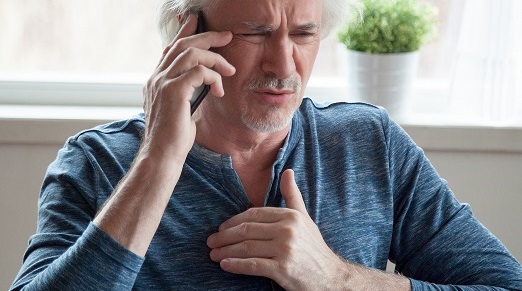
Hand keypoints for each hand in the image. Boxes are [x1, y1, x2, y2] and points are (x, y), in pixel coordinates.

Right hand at [141, 14, 234, 160]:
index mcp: (156, 81)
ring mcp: (163, 83)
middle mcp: (156, 78)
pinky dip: (214, 77)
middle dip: (207, 36)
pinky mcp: (174, 92)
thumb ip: (188, 92)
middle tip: (227, 35)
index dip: (186, 33)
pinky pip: (199, 72)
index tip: (198, 21)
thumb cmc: (174, 138)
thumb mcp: (182, 109)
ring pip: (191, 54)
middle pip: (182, 45)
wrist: (163, 156)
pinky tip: (220, 90)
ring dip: (215, 58)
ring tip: (230, 70)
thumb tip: (205, 82)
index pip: (171, 49)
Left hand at [207, 169, 348, 289]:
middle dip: (225, 236)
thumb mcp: (304, 218)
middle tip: (211, 241)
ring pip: (246, 247)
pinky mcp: (282, 269)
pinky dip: (235, 265)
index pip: (253, 214)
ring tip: (213, 254)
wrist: (331, 277)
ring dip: (225, 251)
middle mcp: (287, 230)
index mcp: (290, 215)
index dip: (233, 221)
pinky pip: (252, 264)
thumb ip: (292, 195)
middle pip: (246, 230)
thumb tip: (287, 171)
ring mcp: (285, 249)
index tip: (221, 228)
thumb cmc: (313, 247)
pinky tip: (224, 265)